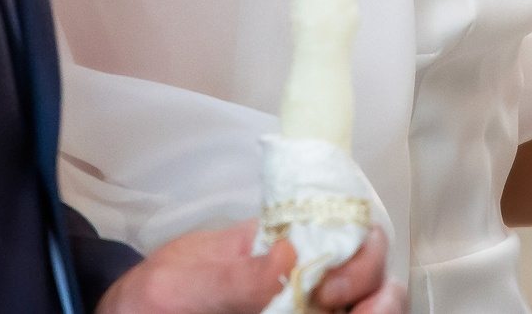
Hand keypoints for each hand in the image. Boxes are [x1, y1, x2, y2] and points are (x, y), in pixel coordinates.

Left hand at [96, 223, 400, 313]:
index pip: (338, 226)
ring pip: (367, 304)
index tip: (330, 280)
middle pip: (366, 269)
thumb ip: (231, 276)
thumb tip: (290, 257)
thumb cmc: (150, 299)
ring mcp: (302, 309)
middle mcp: (301, 277)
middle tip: (334, 304)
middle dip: (371, 282)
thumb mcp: (178, 283)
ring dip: (381, 309)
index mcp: (277, 244)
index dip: (355, 246)